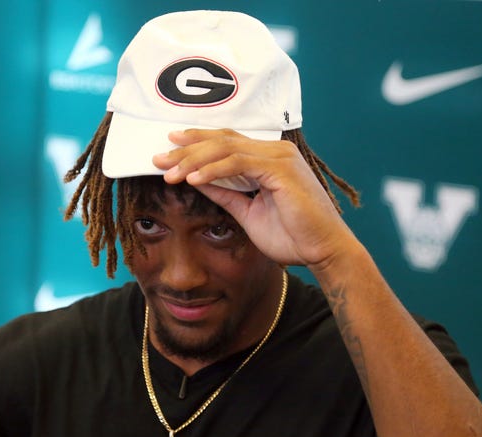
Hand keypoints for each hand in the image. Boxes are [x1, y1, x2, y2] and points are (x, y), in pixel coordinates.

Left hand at [152, 129, 359, 267]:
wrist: (323, 251)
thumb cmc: (292, 235)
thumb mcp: (247, 212)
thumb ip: (226, 193)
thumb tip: (197, 180)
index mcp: (268, 158)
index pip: (226, 143)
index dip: (195, 143)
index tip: (168, 150)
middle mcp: (274, 151)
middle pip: (222, 140)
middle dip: (187, 148)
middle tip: (158, 157)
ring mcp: (279, 157)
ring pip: (226, 148)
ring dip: (194, 159)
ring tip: (169, 171)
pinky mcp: (281, 169)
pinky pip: (238, 163)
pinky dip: (213, 170)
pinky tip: (192, 178)